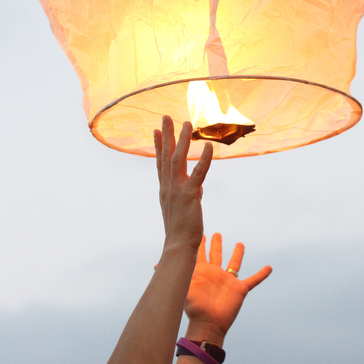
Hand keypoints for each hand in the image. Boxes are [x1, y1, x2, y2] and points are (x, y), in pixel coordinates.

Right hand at [154, 117, 212, 252]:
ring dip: (182, 140)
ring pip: (178, 159)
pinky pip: (198, 173)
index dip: (158, 145)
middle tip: (165, 117)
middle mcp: (168, 186)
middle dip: (166, 135)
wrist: (178, 246)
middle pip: (165, 155)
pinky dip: (204, 158)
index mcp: (165, 189)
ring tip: (186, 123)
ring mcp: (177, 189)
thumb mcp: (180, 208)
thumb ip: (187, 194)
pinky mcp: (190, 194)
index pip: (160, 162)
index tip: (156, 130)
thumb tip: (196, 186)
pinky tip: (208, 146)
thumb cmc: (179, 231)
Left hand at [184, 233, 271, 343]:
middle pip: (216, 254)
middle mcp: (215, 274)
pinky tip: (269, 267)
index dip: (199, 243)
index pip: (200, 252)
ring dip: (238, 254)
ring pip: (234, 264)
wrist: (207, 324)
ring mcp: (228, 281)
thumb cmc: (194, 307)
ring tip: (240, 244)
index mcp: (202, 271)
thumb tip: (156, 266)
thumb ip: (175, 275)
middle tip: (216, 233)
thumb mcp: (183, 287)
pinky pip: (253, 280)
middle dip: (216, 244)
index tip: (199, 232)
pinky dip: (261, 274)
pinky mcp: (240, 290)